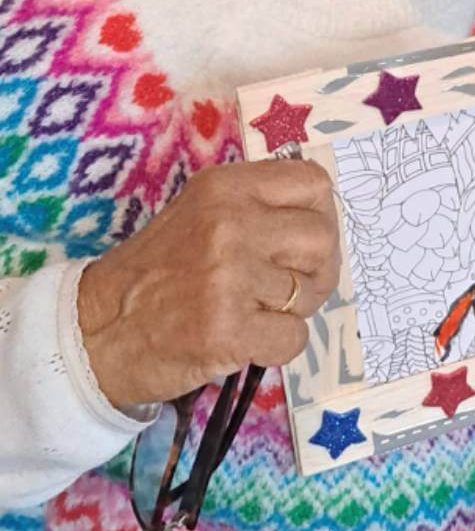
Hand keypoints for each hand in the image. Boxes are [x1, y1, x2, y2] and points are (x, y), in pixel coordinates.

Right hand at [78, 160, 340, 406]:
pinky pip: (294, 338)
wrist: (96, 333)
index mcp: (226, 187)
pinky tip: (246, 340)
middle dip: (315, 270)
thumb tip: (322, 218)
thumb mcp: (201, 213)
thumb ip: (257, 207)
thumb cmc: (155, 272)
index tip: (302, 241)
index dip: (320, 215)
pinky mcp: (228, 330)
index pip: (313, 183)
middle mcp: (231, 223)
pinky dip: (278, 346)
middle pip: (322, 238)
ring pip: (310, 292)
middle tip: (287, 289)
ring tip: (253, 313)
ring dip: (292, 311)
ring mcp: (229, 276)